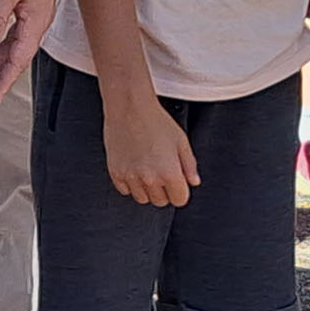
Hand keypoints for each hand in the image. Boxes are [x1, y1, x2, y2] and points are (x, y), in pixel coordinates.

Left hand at [0, 0, 70, 101]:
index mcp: (35, 22)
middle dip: (1, 74)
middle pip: (17, 55)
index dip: (4, 79)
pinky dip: (1, 38)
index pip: (17, 59)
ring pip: (14, 42)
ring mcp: (35, 11)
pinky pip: (14, 27)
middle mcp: (38, 20)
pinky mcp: (30, 0)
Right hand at [100, 86, 198, 208]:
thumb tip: (193, 181)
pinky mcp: (116, 173)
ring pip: (142, 198)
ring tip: (147, 169)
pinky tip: (135, 167)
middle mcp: (150, 179)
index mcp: (170, 173)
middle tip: (161, 173)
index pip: (179, 200)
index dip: (180, 191)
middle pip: (160, 202)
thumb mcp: (181, 141)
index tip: (177, 183)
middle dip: (164, 191)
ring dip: (146, 189)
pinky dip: (130, 183)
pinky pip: (125, 190)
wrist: (129, 108)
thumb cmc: (155, 121)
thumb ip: (189, 165)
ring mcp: (131, 177)